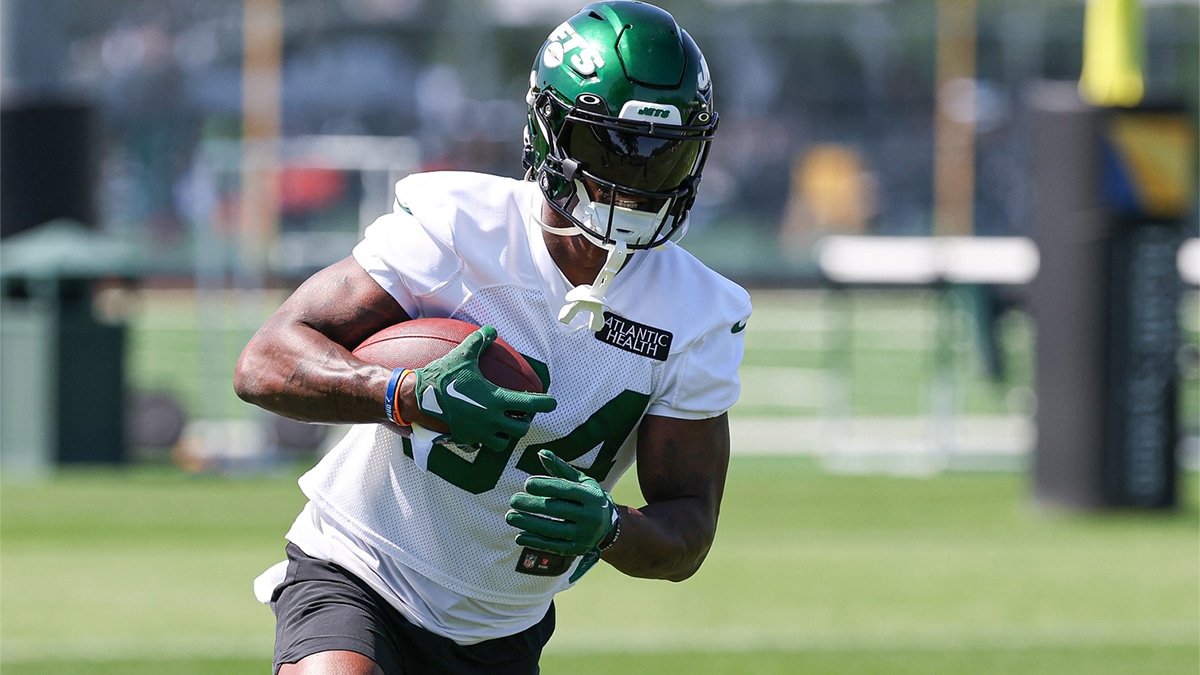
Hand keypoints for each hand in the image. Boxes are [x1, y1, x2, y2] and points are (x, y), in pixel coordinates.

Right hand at [413, 325, 556, 452]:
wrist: (416, 398)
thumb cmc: (441, 376)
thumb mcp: (462, 355)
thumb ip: (479, 342)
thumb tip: (491, 330)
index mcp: (496, 400)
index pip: (531, 405)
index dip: (546, 403)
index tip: (552, 402)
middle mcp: (491, 420)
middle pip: (521, 429)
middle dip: (524, 422)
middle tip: (520, 413)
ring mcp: (478, 433)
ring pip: (504, 443)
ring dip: (506, 434)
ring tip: (502, 423)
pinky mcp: (465, 440)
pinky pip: (481, 446)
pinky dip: (484, 440)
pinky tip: (480, 430)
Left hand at [507, 450, 618, 580]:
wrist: (608, 525)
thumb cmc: (588, 496)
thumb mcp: (580, 480)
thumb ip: (560, 468)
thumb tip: (541, 453)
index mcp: (592, 496)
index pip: (566, 490)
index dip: (546, 486)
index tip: (527, 484)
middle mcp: (591, 517)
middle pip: (557, 510)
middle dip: (532, 505)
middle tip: (513, 500)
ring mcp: (584, 535)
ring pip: (552, 530)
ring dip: (528, 524)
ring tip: (510, 516)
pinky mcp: (577, 549)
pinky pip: (553, 546)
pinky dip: (535, 542)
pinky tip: (519, 536)